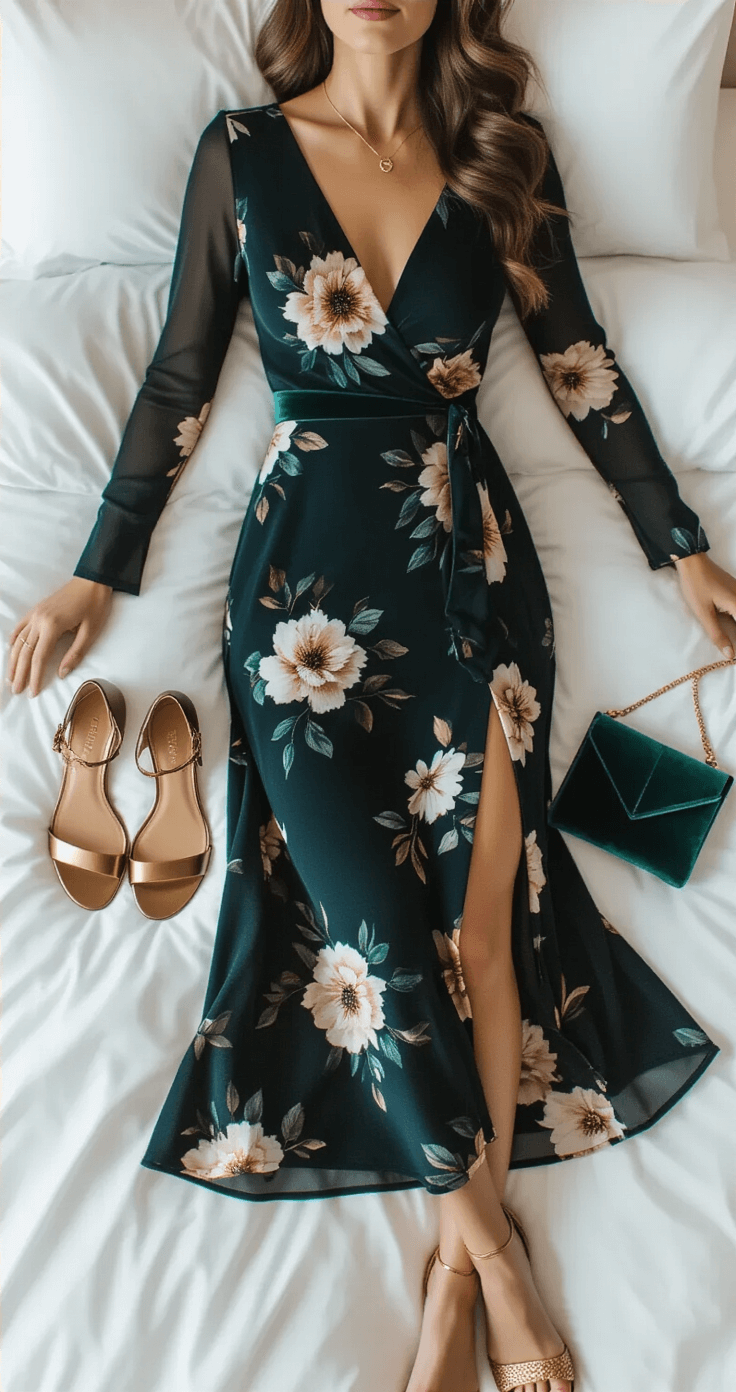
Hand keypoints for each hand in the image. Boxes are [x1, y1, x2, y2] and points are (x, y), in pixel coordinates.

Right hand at [7, 577, 113, 696]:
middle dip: (20, 673)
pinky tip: (11, 649)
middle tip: (16, 691)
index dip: (34, 677)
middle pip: (25, 652)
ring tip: (10, 677)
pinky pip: (20, 626)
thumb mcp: (90, 632)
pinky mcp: (37, 609)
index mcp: (52, 626)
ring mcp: (36, 614)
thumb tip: (61, 673)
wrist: (93, 580)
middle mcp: (39, 620)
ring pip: (19, 641)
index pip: (39, 658)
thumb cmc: (95, 605)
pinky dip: (14, 639)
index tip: (33, 692)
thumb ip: (75, 654)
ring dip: (13, 660)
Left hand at [674, 552, 735, 658]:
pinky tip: (730, 623)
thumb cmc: (695, 585)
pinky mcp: (734, 589)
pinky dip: (735, 617)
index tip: (735, 655)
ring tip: (732, 640)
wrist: (692, 560)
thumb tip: (730, 654)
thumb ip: (717, 634)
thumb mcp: (703, 613)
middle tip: (733, 651)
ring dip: (735, 627)